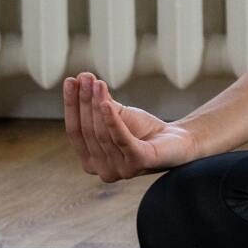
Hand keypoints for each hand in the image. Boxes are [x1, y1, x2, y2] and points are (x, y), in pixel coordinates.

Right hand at [63, 71, 201, 182]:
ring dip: (98, 105)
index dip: (72, 105)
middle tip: (85, 77)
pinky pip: (121, 139)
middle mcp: (102, 170)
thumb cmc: (143, 130)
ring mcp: (120, 170)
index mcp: (91, 161)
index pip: (75, 131)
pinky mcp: (138, 163)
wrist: (177, 140)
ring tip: (97, 83)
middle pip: (88, 131)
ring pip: (102, 134)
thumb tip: (81, 78)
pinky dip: (112, 121)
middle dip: (85, 101)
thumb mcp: (117, 115)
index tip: (70, 81)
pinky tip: (106, 103)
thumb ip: (98, 103)